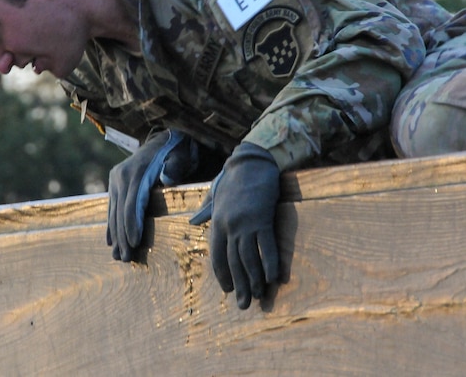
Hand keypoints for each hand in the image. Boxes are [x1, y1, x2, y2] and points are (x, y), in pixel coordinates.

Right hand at [107, 130, 197, 261]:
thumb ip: (175, 166)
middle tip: (126, 258)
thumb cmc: (179, 150)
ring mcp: (116, 178)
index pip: (133, 203)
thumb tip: (167, 178)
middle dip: (123, 236)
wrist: (166, 137)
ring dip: (115, 235)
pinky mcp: (115, 183)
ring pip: (114, 211)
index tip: (134, 243)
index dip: (132, 225)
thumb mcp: (181, 155)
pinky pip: (112, 207)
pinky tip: (110, 241)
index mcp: (137, 170)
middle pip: (121, 211)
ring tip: (118, 256)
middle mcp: (122, 175)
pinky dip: (111, 225)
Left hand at [204, 142, 280, 308]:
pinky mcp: (262, 218)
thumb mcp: (215, 194)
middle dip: (239, 285)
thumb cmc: (234, 177)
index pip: (217, 256)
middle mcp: (228, 226)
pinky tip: (273, 279)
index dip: (223, 275)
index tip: (229, 290)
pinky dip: (270, 263)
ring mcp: (245, 223)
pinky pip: (266, 246)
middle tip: (243, 305)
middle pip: (233, 262)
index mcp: (216, 222)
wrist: (251, 161)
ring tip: (258, 296)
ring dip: (254, 280)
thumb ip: (205, 210)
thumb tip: (192, 222)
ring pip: (248, 258)